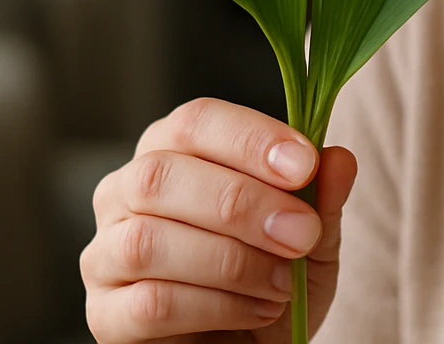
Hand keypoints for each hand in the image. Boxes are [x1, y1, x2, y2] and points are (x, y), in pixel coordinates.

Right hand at [81, 97, 357, 342]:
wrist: (253, 343)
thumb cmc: (273, 277)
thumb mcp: (312, 237)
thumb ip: (321, 197)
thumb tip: (339, 158)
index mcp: (174, 151)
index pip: (194, 121)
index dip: (249, 138)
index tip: (305, 165)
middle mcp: (125, 193)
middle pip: (161, 175)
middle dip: (242, 203)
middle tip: (301, 234)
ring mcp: (104, 255)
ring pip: (148, 241)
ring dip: (231, 263)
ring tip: (283, 284)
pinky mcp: (104, 315)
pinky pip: (150, 303)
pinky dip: (216, 306)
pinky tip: (257, 310)